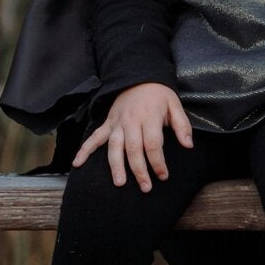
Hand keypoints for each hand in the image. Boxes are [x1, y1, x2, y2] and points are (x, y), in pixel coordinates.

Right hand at [72, 83, 192, 191]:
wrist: (138, 77)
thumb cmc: (159, 95)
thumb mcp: (175, 104)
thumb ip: (182, 125)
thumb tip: (188, 145)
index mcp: (148, 117)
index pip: (153, 144)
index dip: (158, 162)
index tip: (163, 176)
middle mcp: (130, 121)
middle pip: (133, 149)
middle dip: (139, 170)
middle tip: (145, 187)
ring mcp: (117, 123)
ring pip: (114, 147)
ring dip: (116, 166)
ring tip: (120, 183)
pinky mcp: (107, 123)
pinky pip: (94, 137)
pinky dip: (84, 149)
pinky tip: (77, 163)